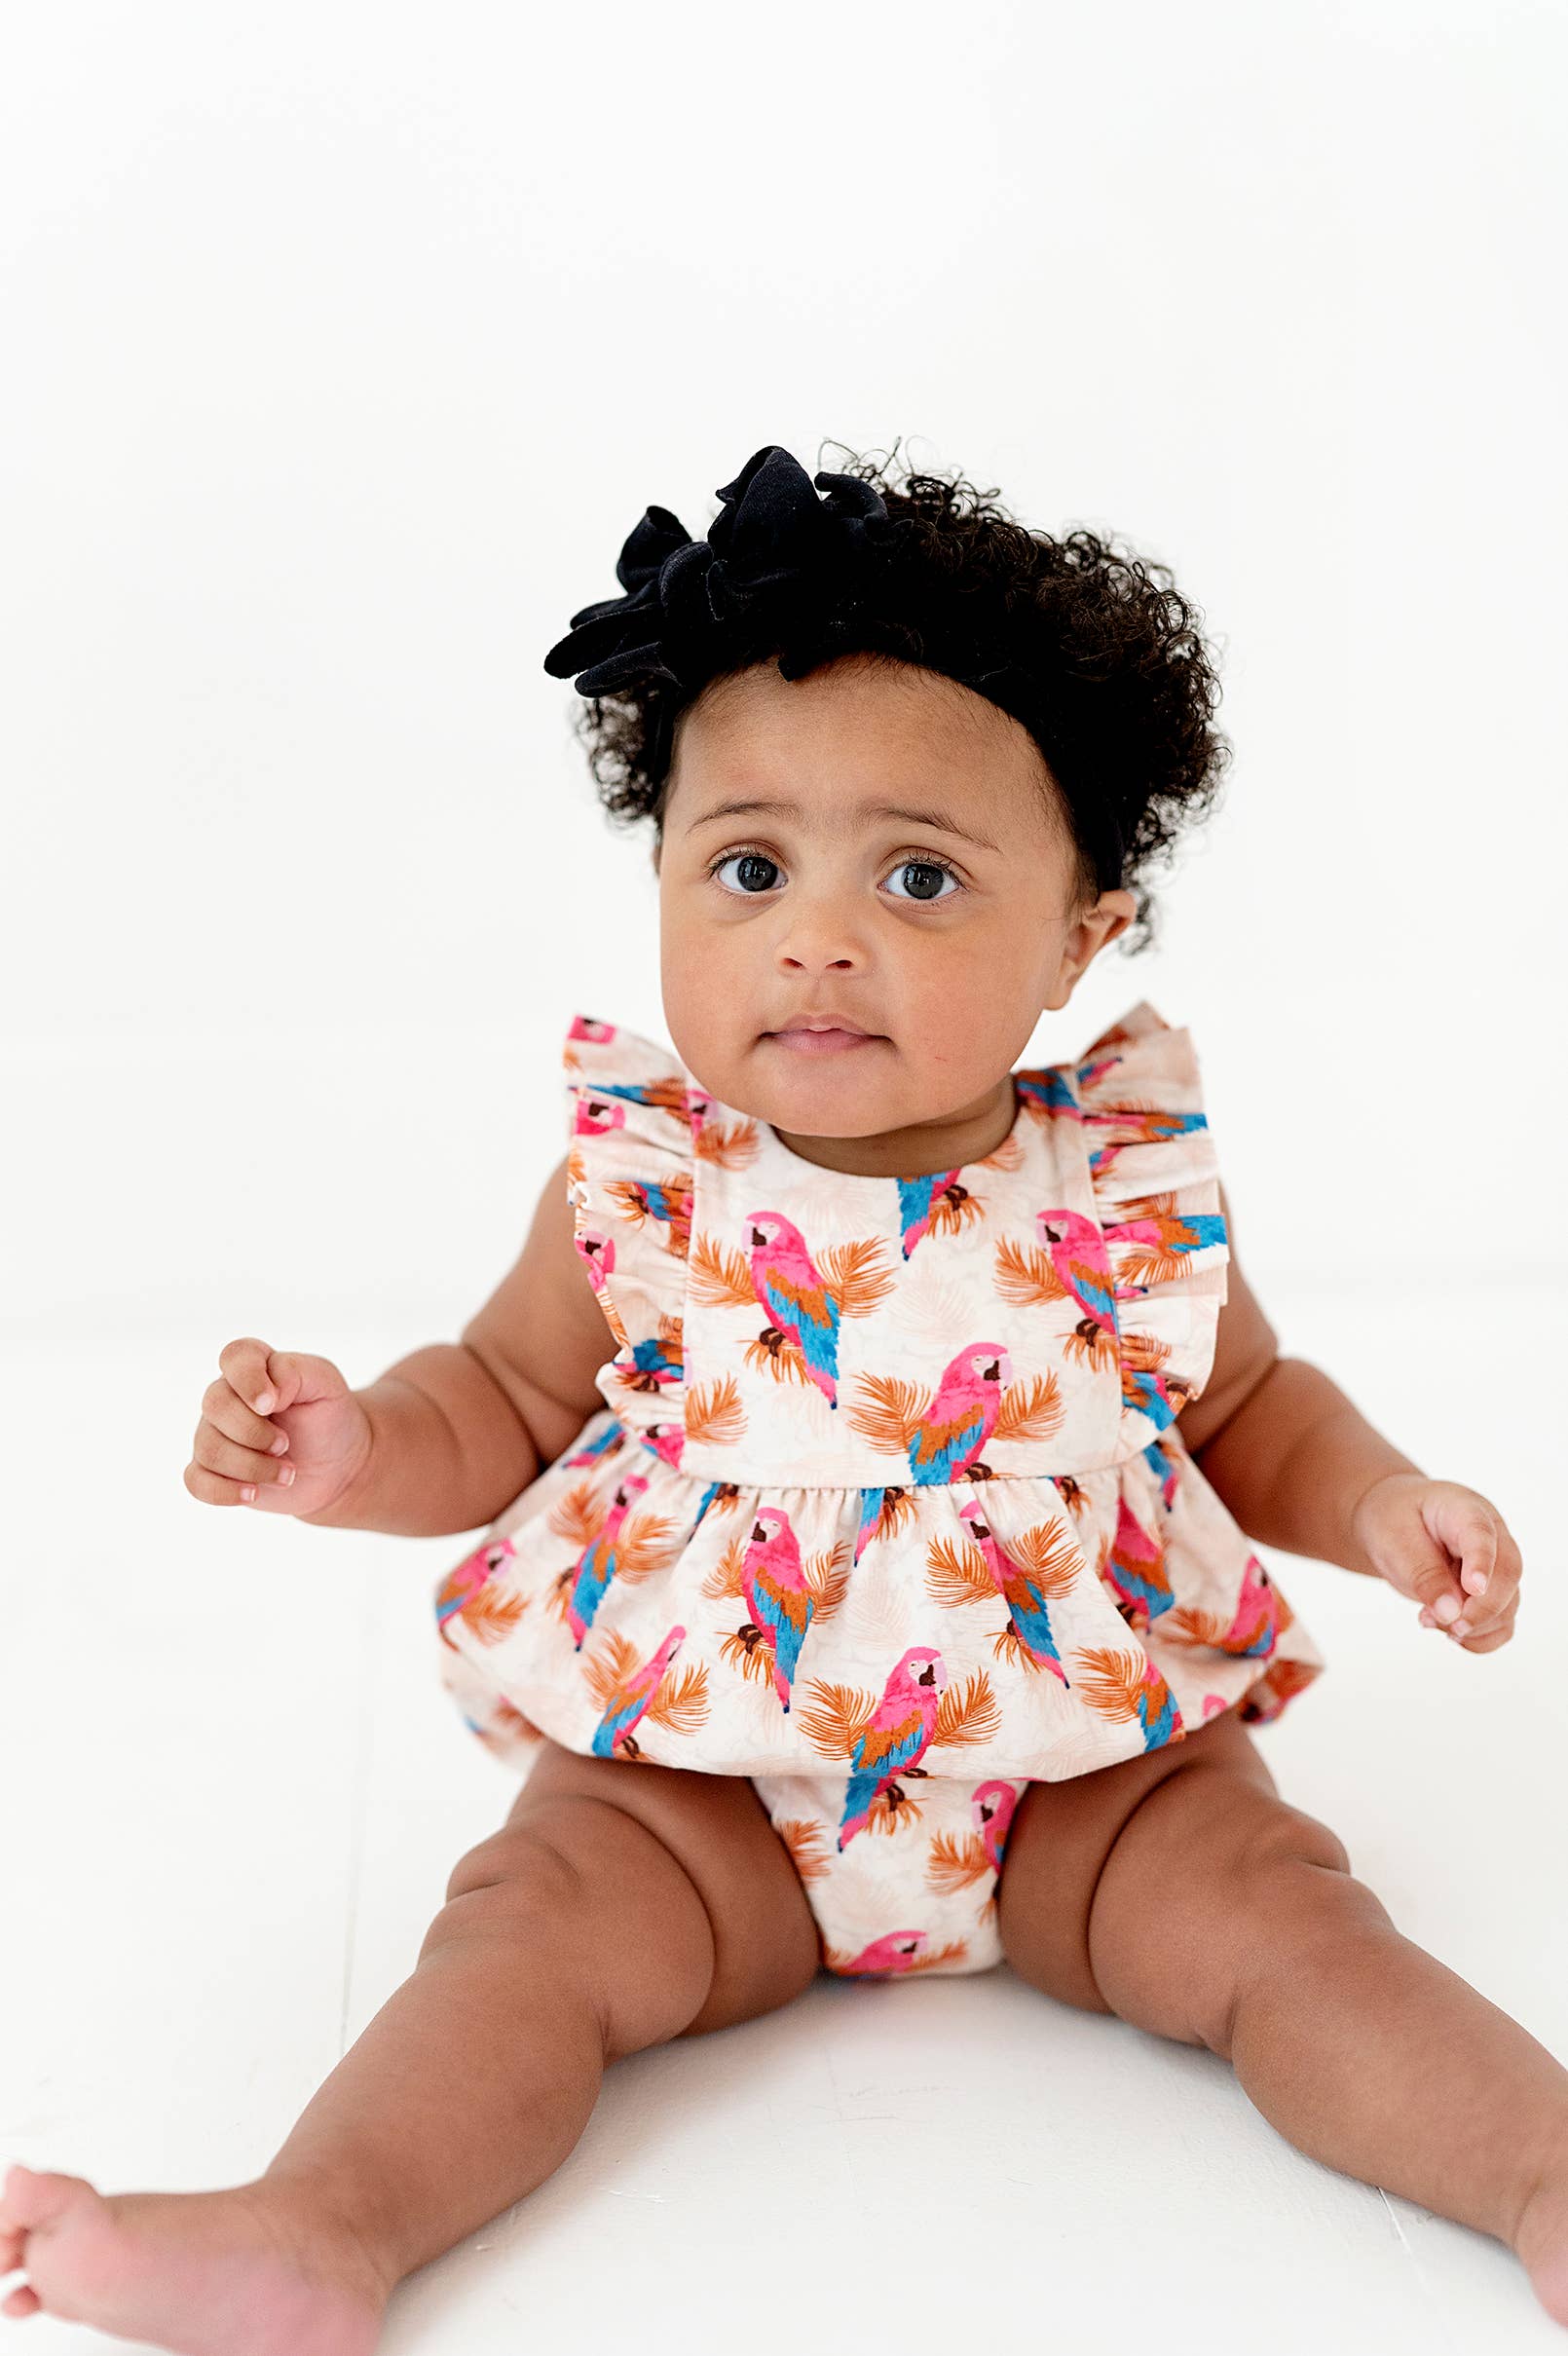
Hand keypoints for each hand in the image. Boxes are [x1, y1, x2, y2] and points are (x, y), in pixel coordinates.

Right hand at [184, 1337, 372, 1520]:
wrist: (336, 1465)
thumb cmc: (328, 1416)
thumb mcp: (325, 1383)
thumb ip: (294, 1371)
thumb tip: (265, 1394)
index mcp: (254, 1366)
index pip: (234, 1356)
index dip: (248, 1379)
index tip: (273, 1404)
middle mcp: (227, 1396)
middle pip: (214, 1406)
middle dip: (255, 1432)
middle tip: (286, 1444)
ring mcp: (214, 1433)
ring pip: (209, 1449)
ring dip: (253, 1467)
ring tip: (288, 1473)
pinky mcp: (212, 1470)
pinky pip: (196, 1481)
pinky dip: (225, 1491)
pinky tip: (254, 1493)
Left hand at [1351, 1471, 1521, 1651]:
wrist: (1391, 1522)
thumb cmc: (1394, 1521)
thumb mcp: (1394, 1539)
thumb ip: (1423, 1574)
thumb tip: (1452, 1613)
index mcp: (1466, 1510)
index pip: (1483, 1535)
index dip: (1482, 1563)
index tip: (1473, 1589)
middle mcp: (1492, 1538)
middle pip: (1508, 1575)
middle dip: (1480, 1609)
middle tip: (1441, 1623)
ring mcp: (1496, 1568)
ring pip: (1508, 1606)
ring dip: (1472, 1626)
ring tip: (1426, 1618)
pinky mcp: (1491, 1595)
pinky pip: (1502, 1626)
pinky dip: (1479, 1639)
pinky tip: (1448, 1632)